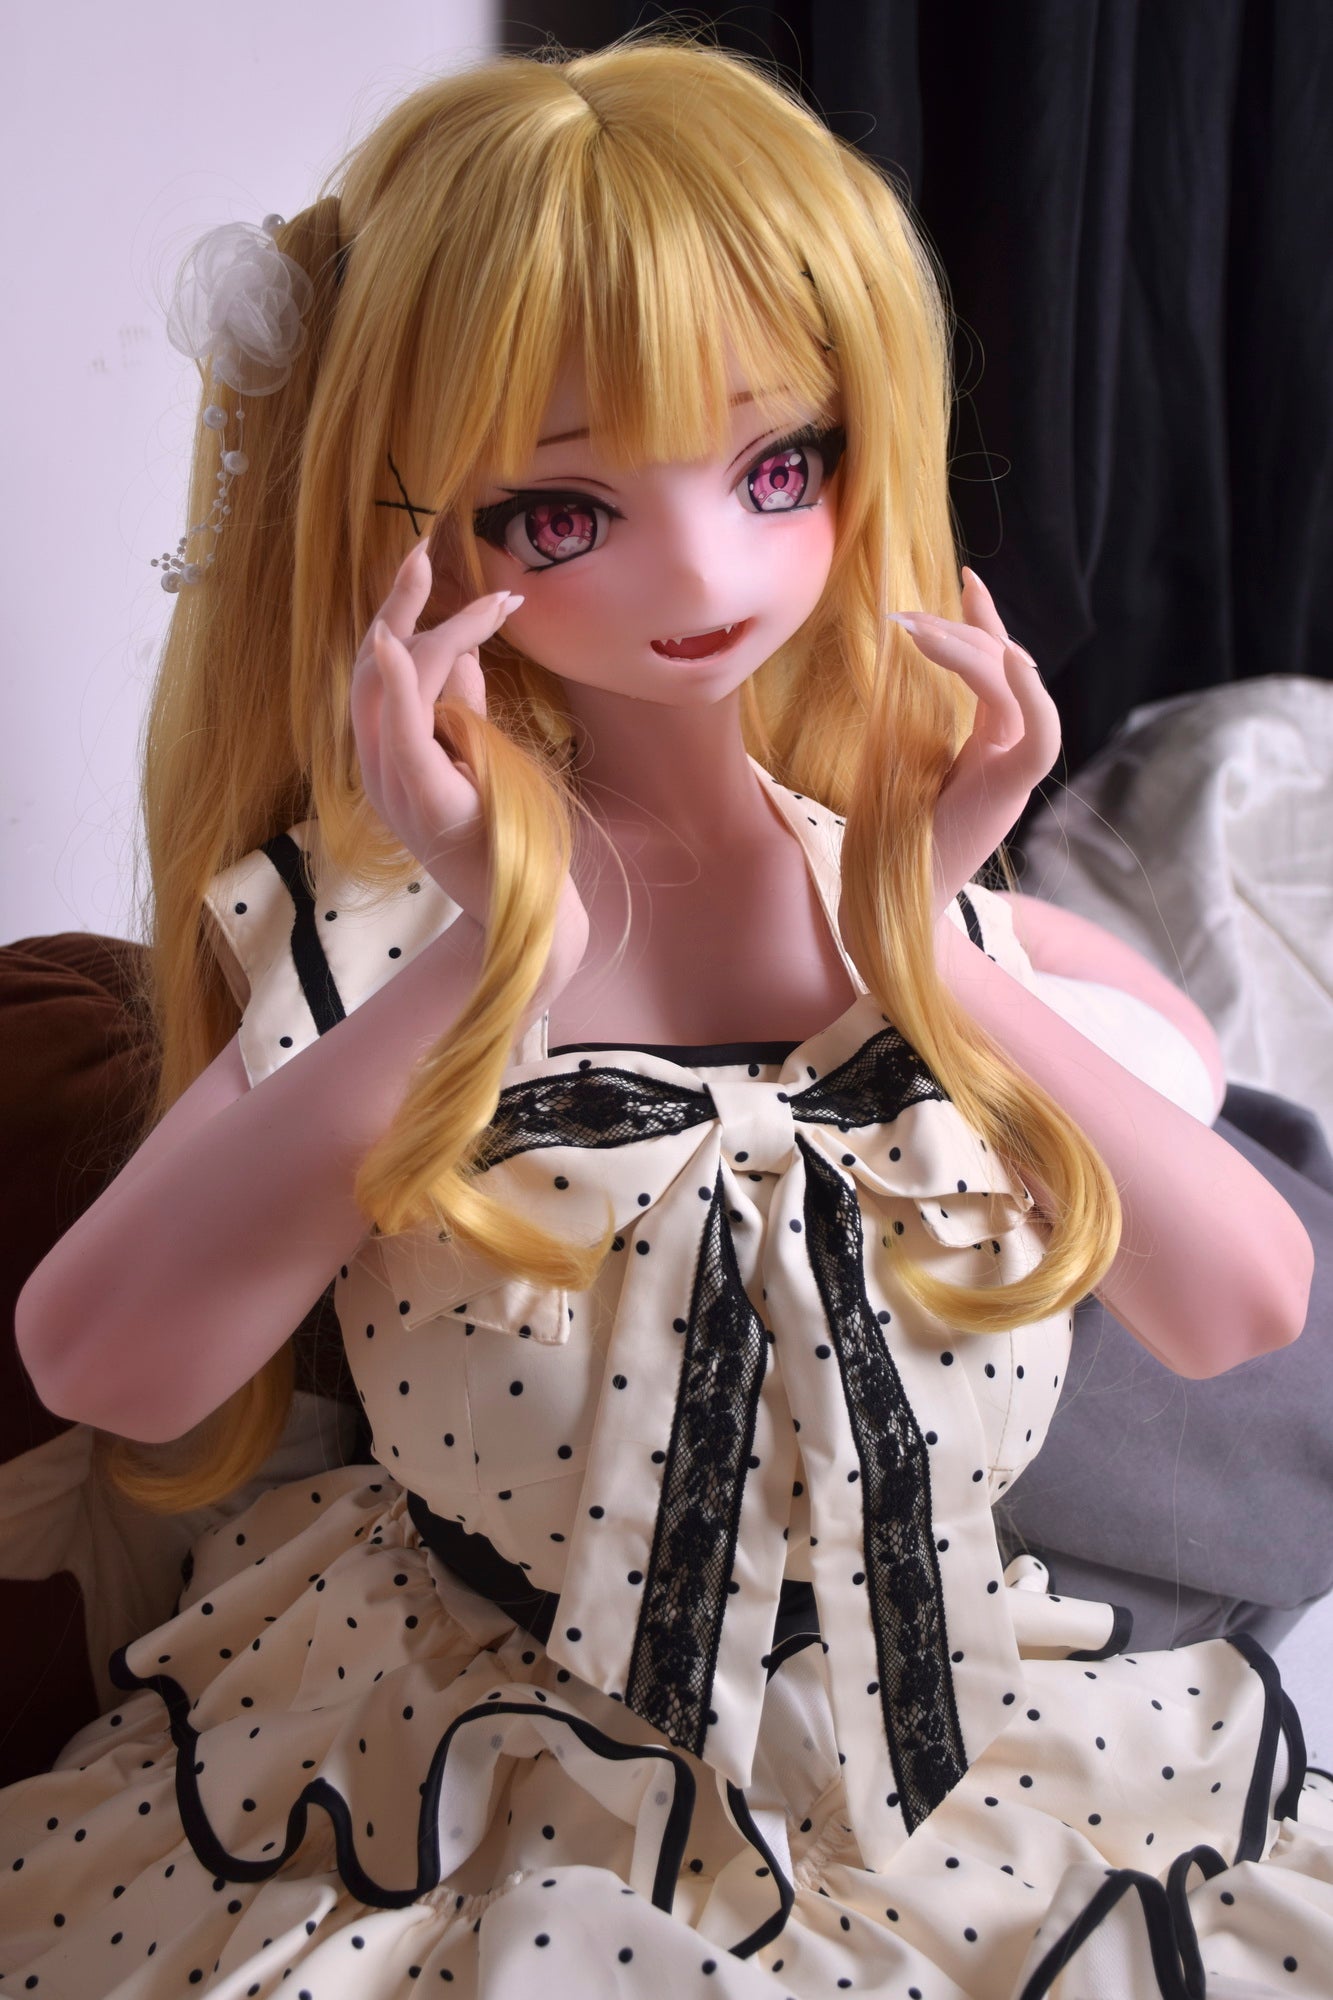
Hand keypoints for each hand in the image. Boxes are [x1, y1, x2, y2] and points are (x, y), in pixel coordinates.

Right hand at [350, 542, 519, 922]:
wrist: (517, 906)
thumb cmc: (501, 834)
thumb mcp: (479, 753)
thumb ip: (462, 703)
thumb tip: (461, 646)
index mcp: (387, 752)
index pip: (376, 668)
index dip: (393, 610)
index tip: (423, 559)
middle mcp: (378, 765)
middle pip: (368, 665)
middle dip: (395, 603)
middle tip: (423, 550)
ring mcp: (393, 783)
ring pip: (386, 684)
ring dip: (429, 630)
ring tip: (486, 602)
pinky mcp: (421, 797)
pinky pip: (398, 729)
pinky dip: (394, 680)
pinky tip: (397, 639)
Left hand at [889, 568, 1061, 912]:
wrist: (894, 901)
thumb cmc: (890, 838)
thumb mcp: (900, 762)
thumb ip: (916, 721)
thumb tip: (897, 668)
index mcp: (988, 745)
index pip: (998, 667)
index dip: (987, 619)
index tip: (965, 577)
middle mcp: (1008, 752)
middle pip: (1003, 668)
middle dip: (961, 631)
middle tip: (904, 616)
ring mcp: (1012, 771)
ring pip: (1013, 689)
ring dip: (968, 650)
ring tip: (913, 630)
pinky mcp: (1011, 792)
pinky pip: (1039, 738)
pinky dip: (1029, 698)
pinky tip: (1007, 659)